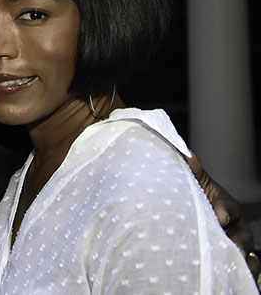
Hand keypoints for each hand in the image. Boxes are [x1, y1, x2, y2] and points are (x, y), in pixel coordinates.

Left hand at [186, 152, 259, 279]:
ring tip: (233, 270)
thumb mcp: (199, 184)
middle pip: (242, 239)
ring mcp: (238, 246)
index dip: (224, 212)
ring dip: (242, 264)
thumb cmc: (203, 199)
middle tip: (228, 250)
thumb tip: (186, 153)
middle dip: (236, 244)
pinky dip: (240, 276)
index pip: (227, 208)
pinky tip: (229, 280)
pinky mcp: (234, 261)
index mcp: (228, 208)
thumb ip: (194, 171)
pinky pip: (243, 272)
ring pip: (248, 259)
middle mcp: (238, 229)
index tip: (219, 217)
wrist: (206, 216)